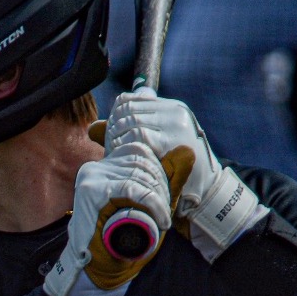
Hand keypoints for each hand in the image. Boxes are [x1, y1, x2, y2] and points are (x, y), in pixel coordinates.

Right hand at [43, 145, 183, 295]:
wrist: (97, 272)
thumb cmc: (123, 240)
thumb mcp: (152, 206)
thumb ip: (169, 178)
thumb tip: (186, 151)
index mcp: (105, 166)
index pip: (140, 152)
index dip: (160, 172)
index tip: (163, 200)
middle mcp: (95, 167)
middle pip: (141, 160)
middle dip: (162, 186)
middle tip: (165, 213)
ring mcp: (91, 178)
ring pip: (139, 174)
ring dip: (159, 198)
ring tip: (163, 220)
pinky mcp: (92, 192)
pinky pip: (132, 188)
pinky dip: (152, 204)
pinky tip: (161, 221)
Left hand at [104, 88, 265, 260]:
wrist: (204, 194)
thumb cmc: (174, 174)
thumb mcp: (150, 150)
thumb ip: (123, 135)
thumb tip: (93, 128)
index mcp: (170, 109)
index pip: (128, 101)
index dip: (113, 118)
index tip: (110, 137)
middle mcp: (175, 112)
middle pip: (128, 111)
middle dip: (114, 129)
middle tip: (111, 149)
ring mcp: (177, 124)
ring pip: (132, 122)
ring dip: (119, 139)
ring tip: (118, 156)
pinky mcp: (174, 139)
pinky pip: (140, 136)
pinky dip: (129, 147)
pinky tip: (127, 160)